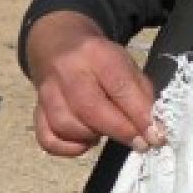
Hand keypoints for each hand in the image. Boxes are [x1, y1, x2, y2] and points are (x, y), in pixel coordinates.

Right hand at [25, 10, 162, 157]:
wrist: (58, 44)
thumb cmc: (99, 59)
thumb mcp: (125, 63)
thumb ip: (141, 93)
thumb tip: (153, 129)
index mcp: (96, 53)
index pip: (119, 86)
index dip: (139, 115)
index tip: (155, 136)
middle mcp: (67, 71)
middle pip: (91, 109)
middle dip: (121, 131)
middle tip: (139, 143)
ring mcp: (47, 92)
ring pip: (67, 125)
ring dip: (92, 136)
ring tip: (106, 131)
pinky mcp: (37, 109)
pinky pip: (48, 138)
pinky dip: (69, 148)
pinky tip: (85, 141)